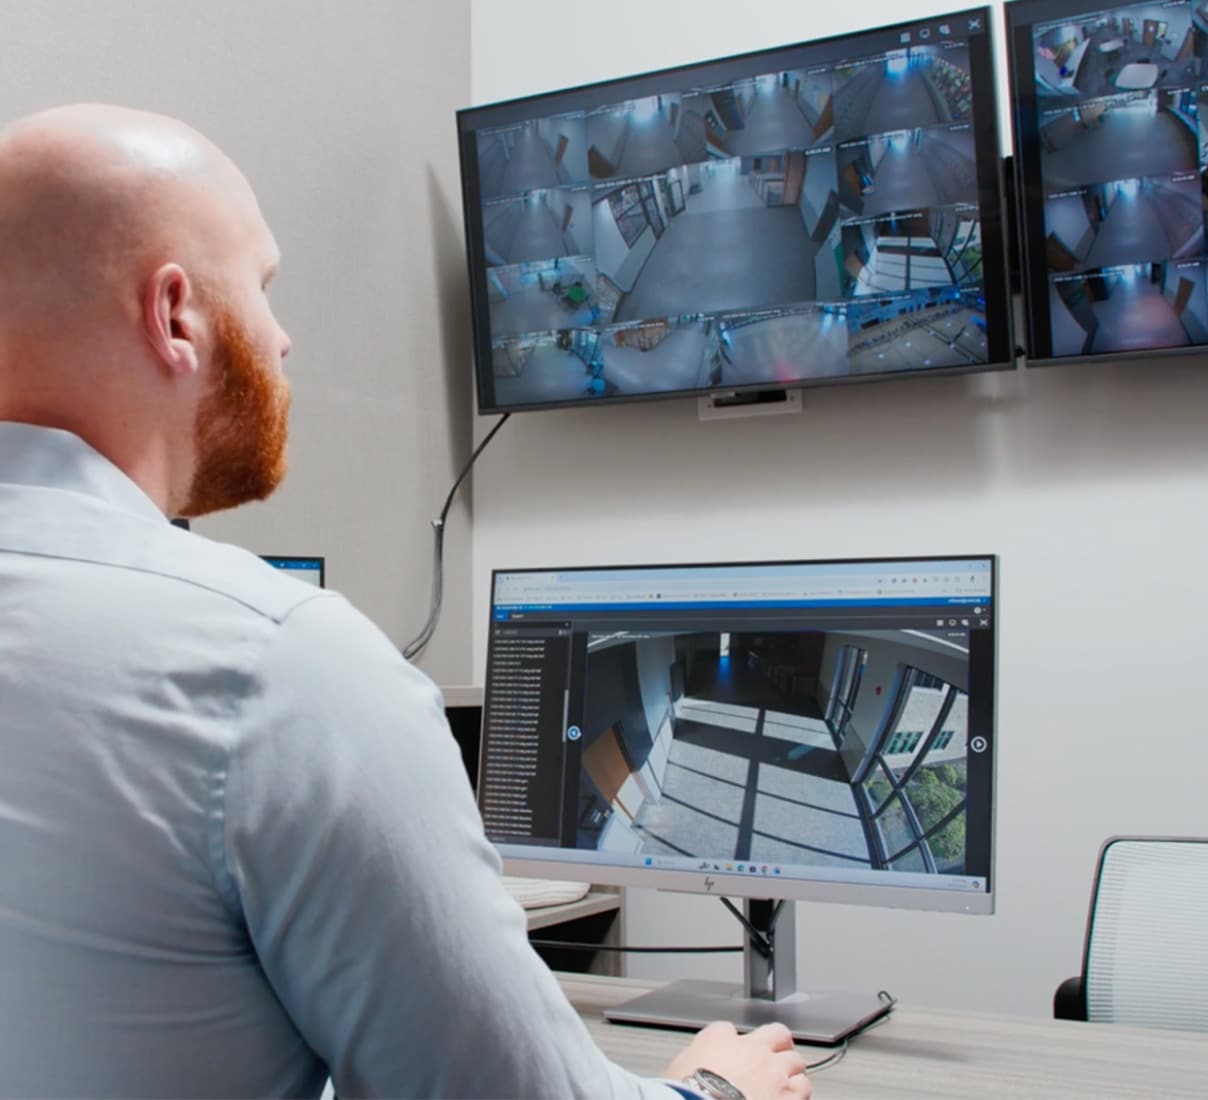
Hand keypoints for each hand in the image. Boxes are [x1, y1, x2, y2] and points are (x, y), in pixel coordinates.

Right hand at [664, 1020, 809, 1099]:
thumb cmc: (688, 1092)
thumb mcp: (678, 1066)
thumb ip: (695, 1056)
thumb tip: (697, 1060)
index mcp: (721, 1039)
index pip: (728, 1029)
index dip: (732, 1042)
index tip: (733, 1051)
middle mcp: (752, 1051)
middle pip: (777, 1034)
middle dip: (777, 1045)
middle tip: (773, 1056)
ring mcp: (774, 1074)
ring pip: (795, 1061)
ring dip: (791, 1071)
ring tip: (785, 1082)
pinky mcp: (788, 1097)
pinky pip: (803, 1088)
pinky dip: (798, 1092)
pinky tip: (790, 1097)